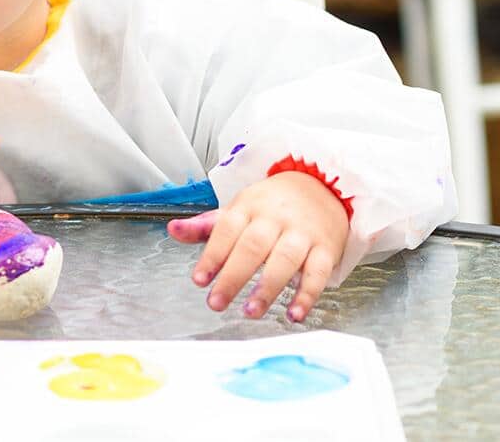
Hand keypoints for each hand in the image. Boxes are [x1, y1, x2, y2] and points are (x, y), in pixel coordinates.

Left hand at [167, 171, 348, 321]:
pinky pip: (318, 273)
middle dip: (233, 277)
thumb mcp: (238, 209)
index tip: (199, 279)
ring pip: (285, 260)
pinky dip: (307, 295)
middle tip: (216, 302)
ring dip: (267, 288)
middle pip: (253, 246)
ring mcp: (302, 233)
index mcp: (249, 207)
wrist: (322, 185)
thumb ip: (206, 226)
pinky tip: (294, 314)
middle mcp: (276, 218)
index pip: (227, 230)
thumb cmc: (273, 205)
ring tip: (250, 311)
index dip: (212, 255)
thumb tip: (173, 230)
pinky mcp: (326, 248)